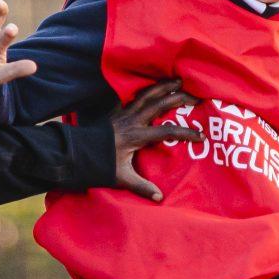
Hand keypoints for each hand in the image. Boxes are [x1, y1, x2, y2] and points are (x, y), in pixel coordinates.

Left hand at [108, 78, 201, 200]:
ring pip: (147, 95)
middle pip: (159, 104)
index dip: (186, 133)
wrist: (77, 153)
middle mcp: (132, 121)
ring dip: (163, 86)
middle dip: (179, 99)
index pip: (167, 132)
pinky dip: (147, 89)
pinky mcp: (117, 111)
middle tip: (196, 96)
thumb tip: (159, 198)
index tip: (201, 136)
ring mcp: (124, 113)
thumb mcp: (121, 178)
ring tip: (178, 79)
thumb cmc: (100, 166)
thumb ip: (141, 186)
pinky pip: (135, 96)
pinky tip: (154, 85)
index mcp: (137, 136)